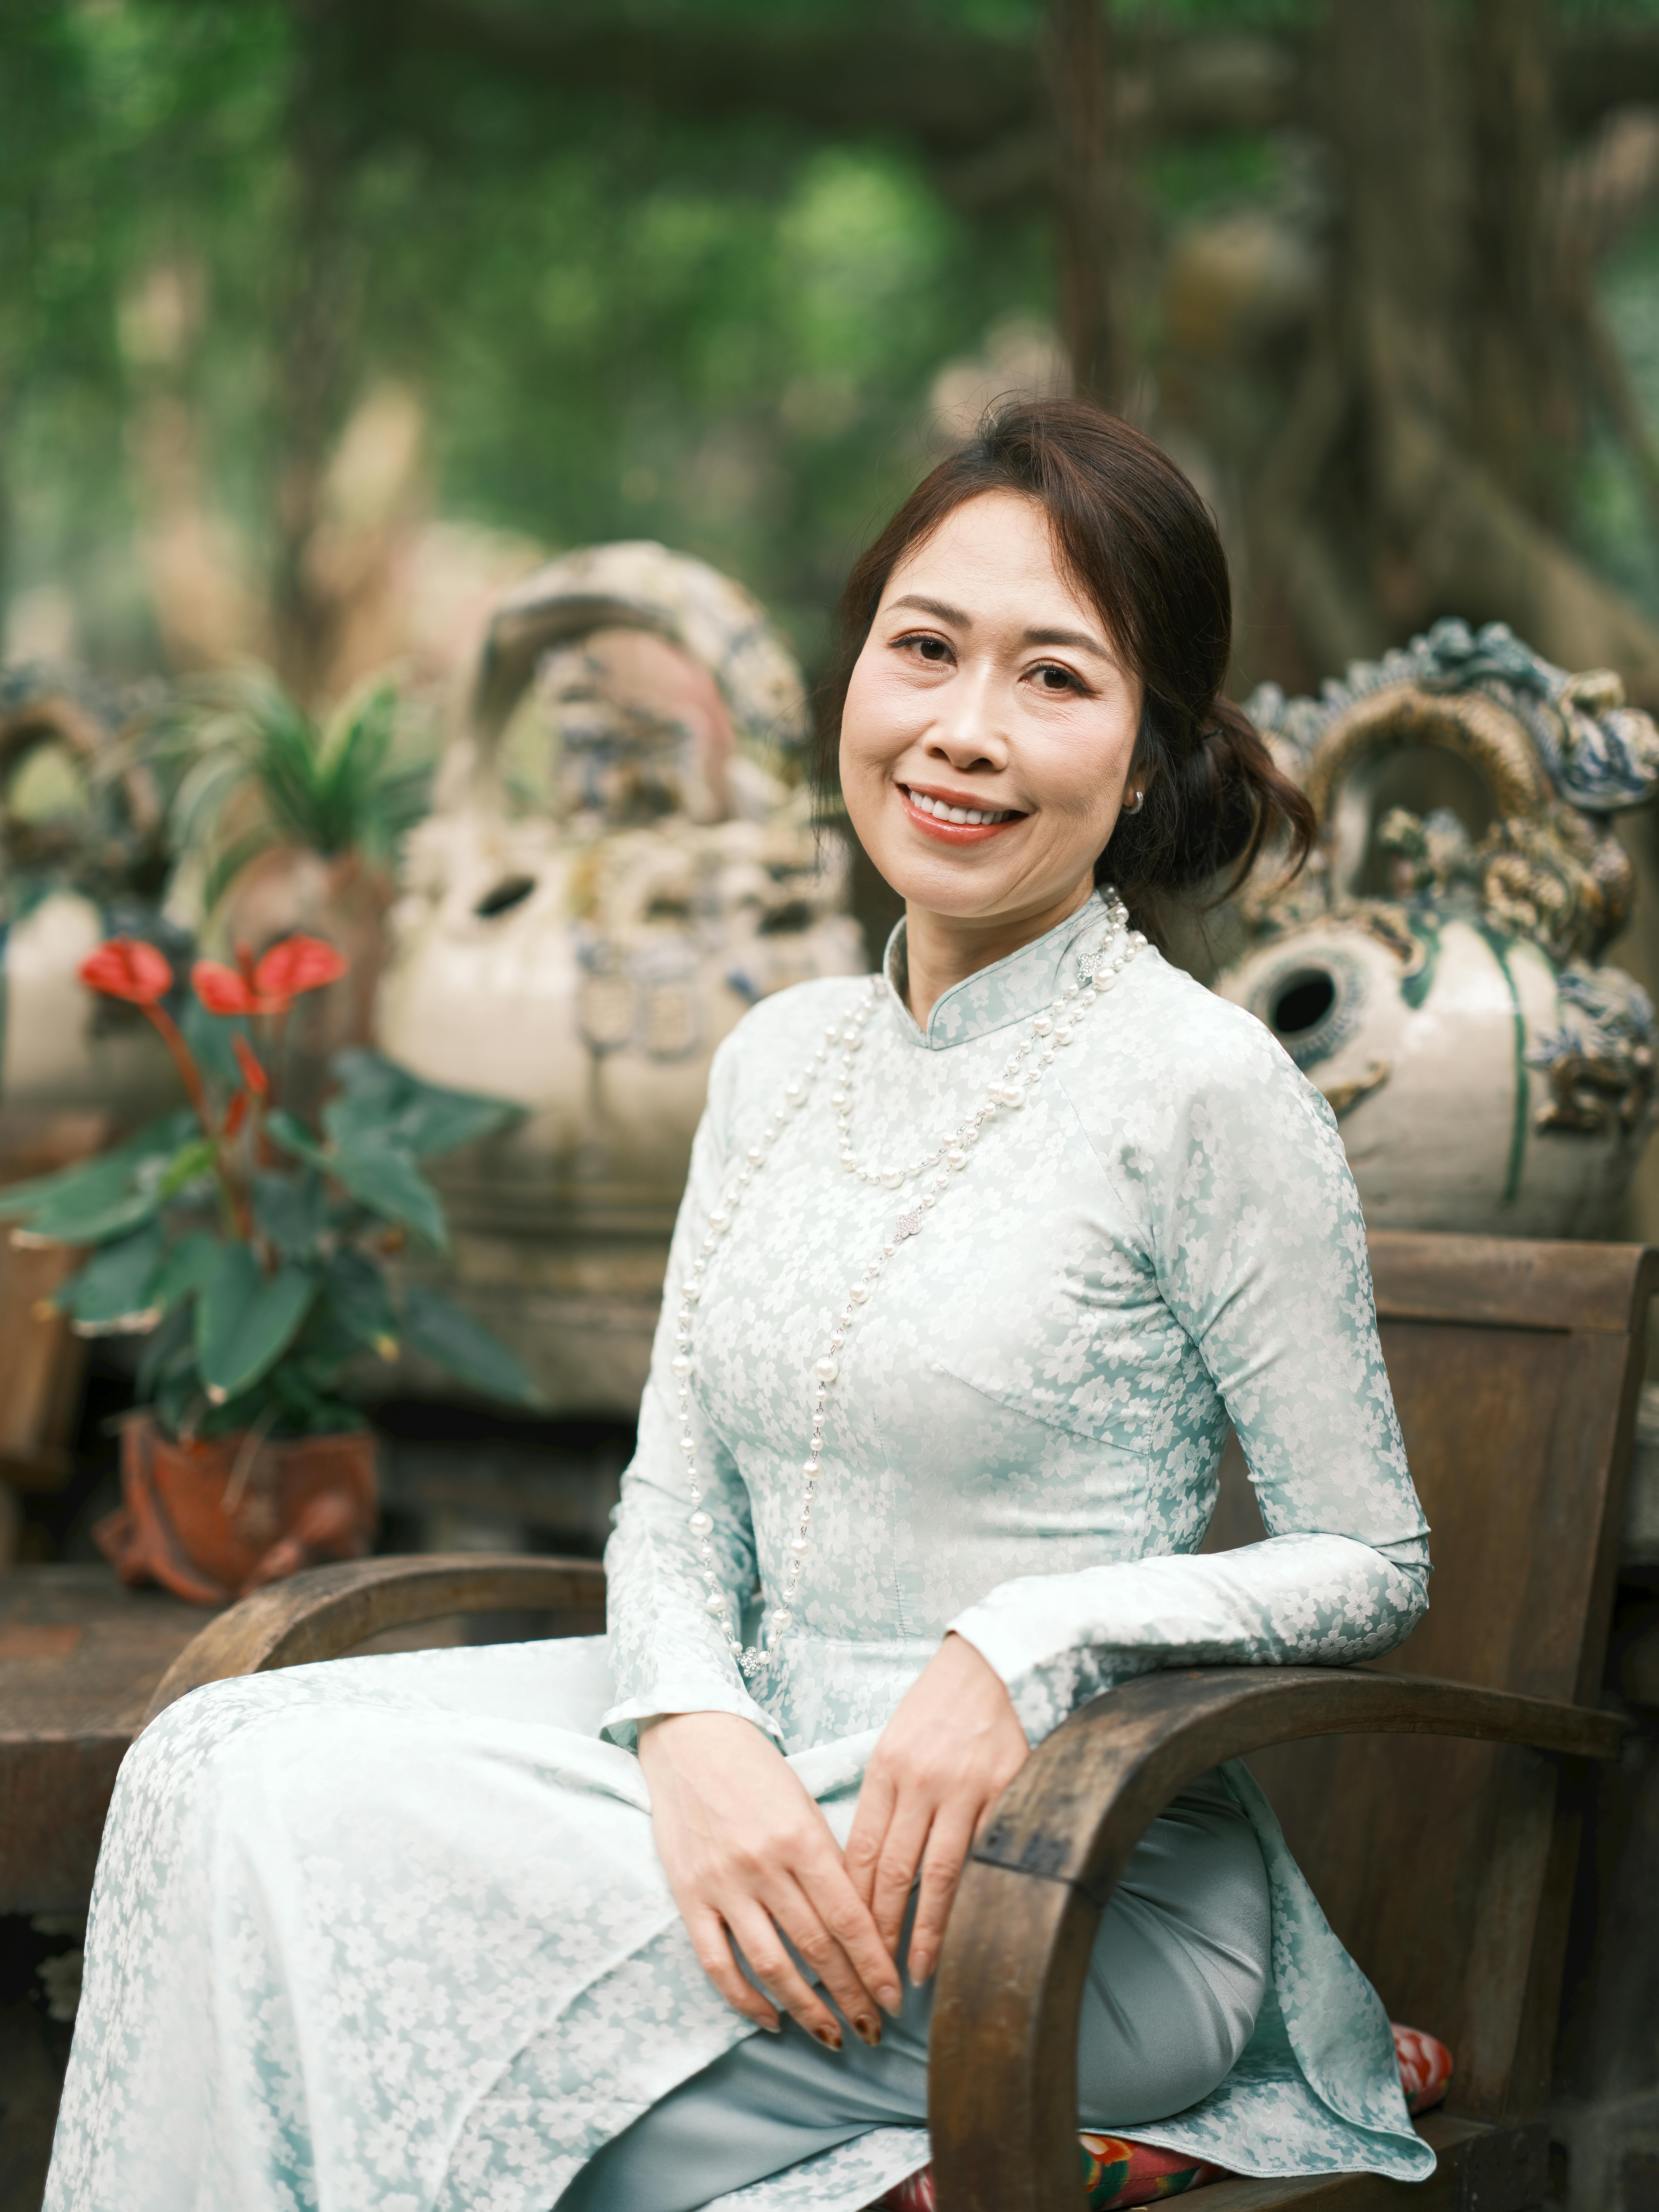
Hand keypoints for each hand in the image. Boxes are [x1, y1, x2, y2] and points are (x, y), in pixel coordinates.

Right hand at [638, 1711, 902, 2047]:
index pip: (849, 1920)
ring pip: (771, 1966)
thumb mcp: (804, 1807)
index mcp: (802, 1839)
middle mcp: (763, 1866)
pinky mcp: (688, 1896)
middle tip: (873, 2031)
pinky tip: (770, 2020)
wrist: (690, 1739)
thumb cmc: (757, 1771)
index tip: (895, 1999)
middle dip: (850, 1997)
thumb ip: (828, 1863)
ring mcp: (722, 1884)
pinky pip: (717, 1963)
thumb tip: (858, 1924)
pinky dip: (745, 2000)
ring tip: (832, 2037)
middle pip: (816, 1949)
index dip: (875, 1967)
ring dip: (805, 2010)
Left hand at [843, 1633, 1027, 1986]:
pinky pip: (988, 1856)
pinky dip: (977, 1896)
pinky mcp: (1009, 1790)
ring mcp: (968, 1788)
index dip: (854, 1906)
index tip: (848, 1948)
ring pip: (942, 1874)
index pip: (862, 1853)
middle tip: (878, 1979)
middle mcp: (922, 1782)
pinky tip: (972, 1929)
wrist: (986, 1667)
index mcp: (886, 1771)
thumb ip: (883, 1808)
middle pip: (895, 1871)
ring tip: (920, 1971)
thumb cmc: (932, 1715)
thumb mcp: (892, 1752)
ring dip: (930, 1929)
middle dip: (884, 1931)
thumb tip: (865, 1877)